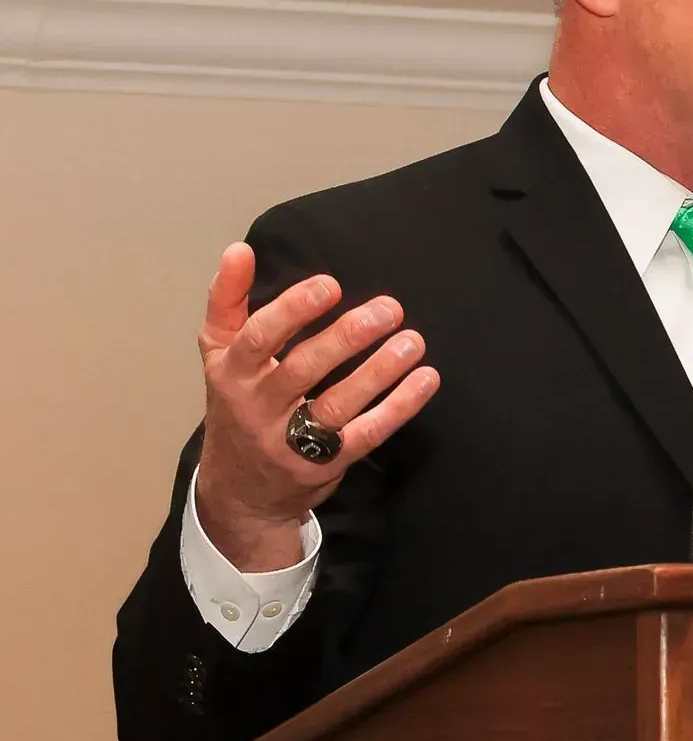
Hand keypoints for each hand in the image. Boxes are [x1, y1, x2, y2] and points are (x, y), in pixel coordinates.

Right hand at [194, 242, 438, 569]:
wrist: (240, 491)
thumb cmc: (237, 405)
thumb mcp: (219, 354)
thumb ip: (227, 301)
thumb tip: (239, 250)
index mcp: (232, 372)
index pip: (259, 337)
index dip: (293, 310)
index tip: (331, 285)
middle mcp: (257, 407)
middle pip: (303, 369)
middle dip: (347, 337)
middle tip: (389, 309)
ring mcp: (291, 441)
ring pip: (338, 404)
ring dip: (380, 371)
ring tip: (413, 341)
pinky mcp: (324, 464)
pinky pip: (367, 434)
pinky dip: (399, 407)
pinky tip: (425, 379)